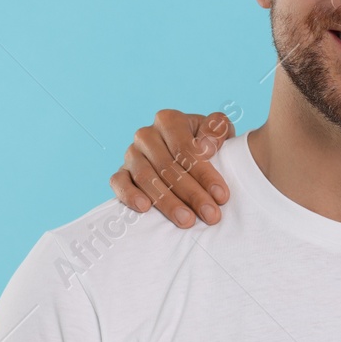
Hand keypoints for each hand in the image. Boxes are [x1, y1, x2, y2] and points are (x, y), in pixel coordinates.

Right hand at [109, 110, 233, 227]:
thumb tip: (207, 145)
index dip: (204, 173)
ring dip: (167, 201)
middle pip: (168, 167)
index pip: (185, 149)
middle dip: (192, 194)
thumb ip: (217, 129)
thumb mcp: (217, 132)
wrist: (183, 153)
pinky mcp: (121, 172)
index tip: (221, 196)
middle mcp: (146, 135)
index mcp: (169, 121)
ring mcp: (131, 154)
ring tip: (187, 220)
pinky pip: (119, 183)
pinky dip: (129, 195)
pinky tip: (145, 208)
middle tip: (210, 215)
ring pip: (146, 178)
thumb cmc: (204, 143)